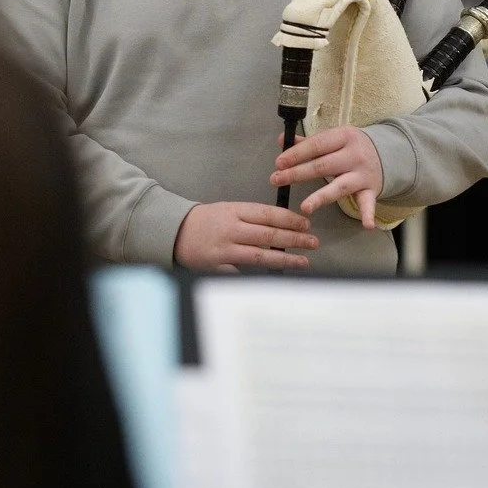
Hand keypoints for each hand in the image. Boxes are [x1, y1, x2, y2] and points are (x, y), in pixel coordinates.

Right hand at [172, 201, 319, 271]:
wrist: (174, 232)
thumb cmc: (206, 220)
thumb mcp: (228, 210)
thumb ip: (251, 218)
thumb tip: (282, 228)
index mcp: (234, 211)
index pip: (267, 214)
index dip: (289, 220)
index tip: (306, 224)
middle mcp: (231, 229)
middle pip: (268, 235)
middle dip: (294, 239)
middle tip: (313, 242)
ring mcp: (224, 250)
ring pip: (260, 256)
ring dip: (285, 259)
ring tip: (304, 261)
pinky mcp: (217, 267)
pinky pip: (243, 273)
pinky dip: (260, 276)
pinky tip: (278, 278)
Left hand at [271, 126, 383, 228]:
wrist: (388, 152)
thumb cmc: (351, 146)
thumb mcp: (333, 138)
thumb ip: (307, 142)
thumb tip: (281, 139)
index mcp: (343, 137)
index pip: (316, 145)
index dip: (296, 154)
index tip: (278, 163)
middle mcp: (354, 155)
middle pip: (323, 166)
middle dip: (298, 173)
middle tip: (276, 179)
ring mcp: (363, 174)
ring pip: (339, 186)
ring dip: (321, 197)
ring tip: (305, 207)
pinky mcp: (371, 190)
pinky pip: (369, 203)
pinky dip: (368, 214)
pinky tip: (367, 225)